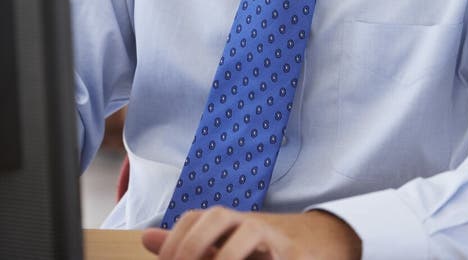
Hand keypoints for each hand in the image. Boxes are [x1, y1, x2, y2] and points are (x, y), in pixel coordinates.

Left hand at [141, 208, 361, 258]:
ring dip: (228, 254)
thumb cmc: (261, 248)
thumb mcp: (223, 244)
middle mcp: (250, 224)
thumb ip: (187, 244)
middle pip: (219, 217)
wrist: (317, 242)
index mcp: (229, 222)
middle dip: (196, 244)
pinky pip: (281, 259)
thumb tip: (146, 237)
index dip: (176, 241)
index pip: (195, 218)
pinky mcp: (297, 257)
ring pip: (250, 233)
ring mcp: (275, 239)